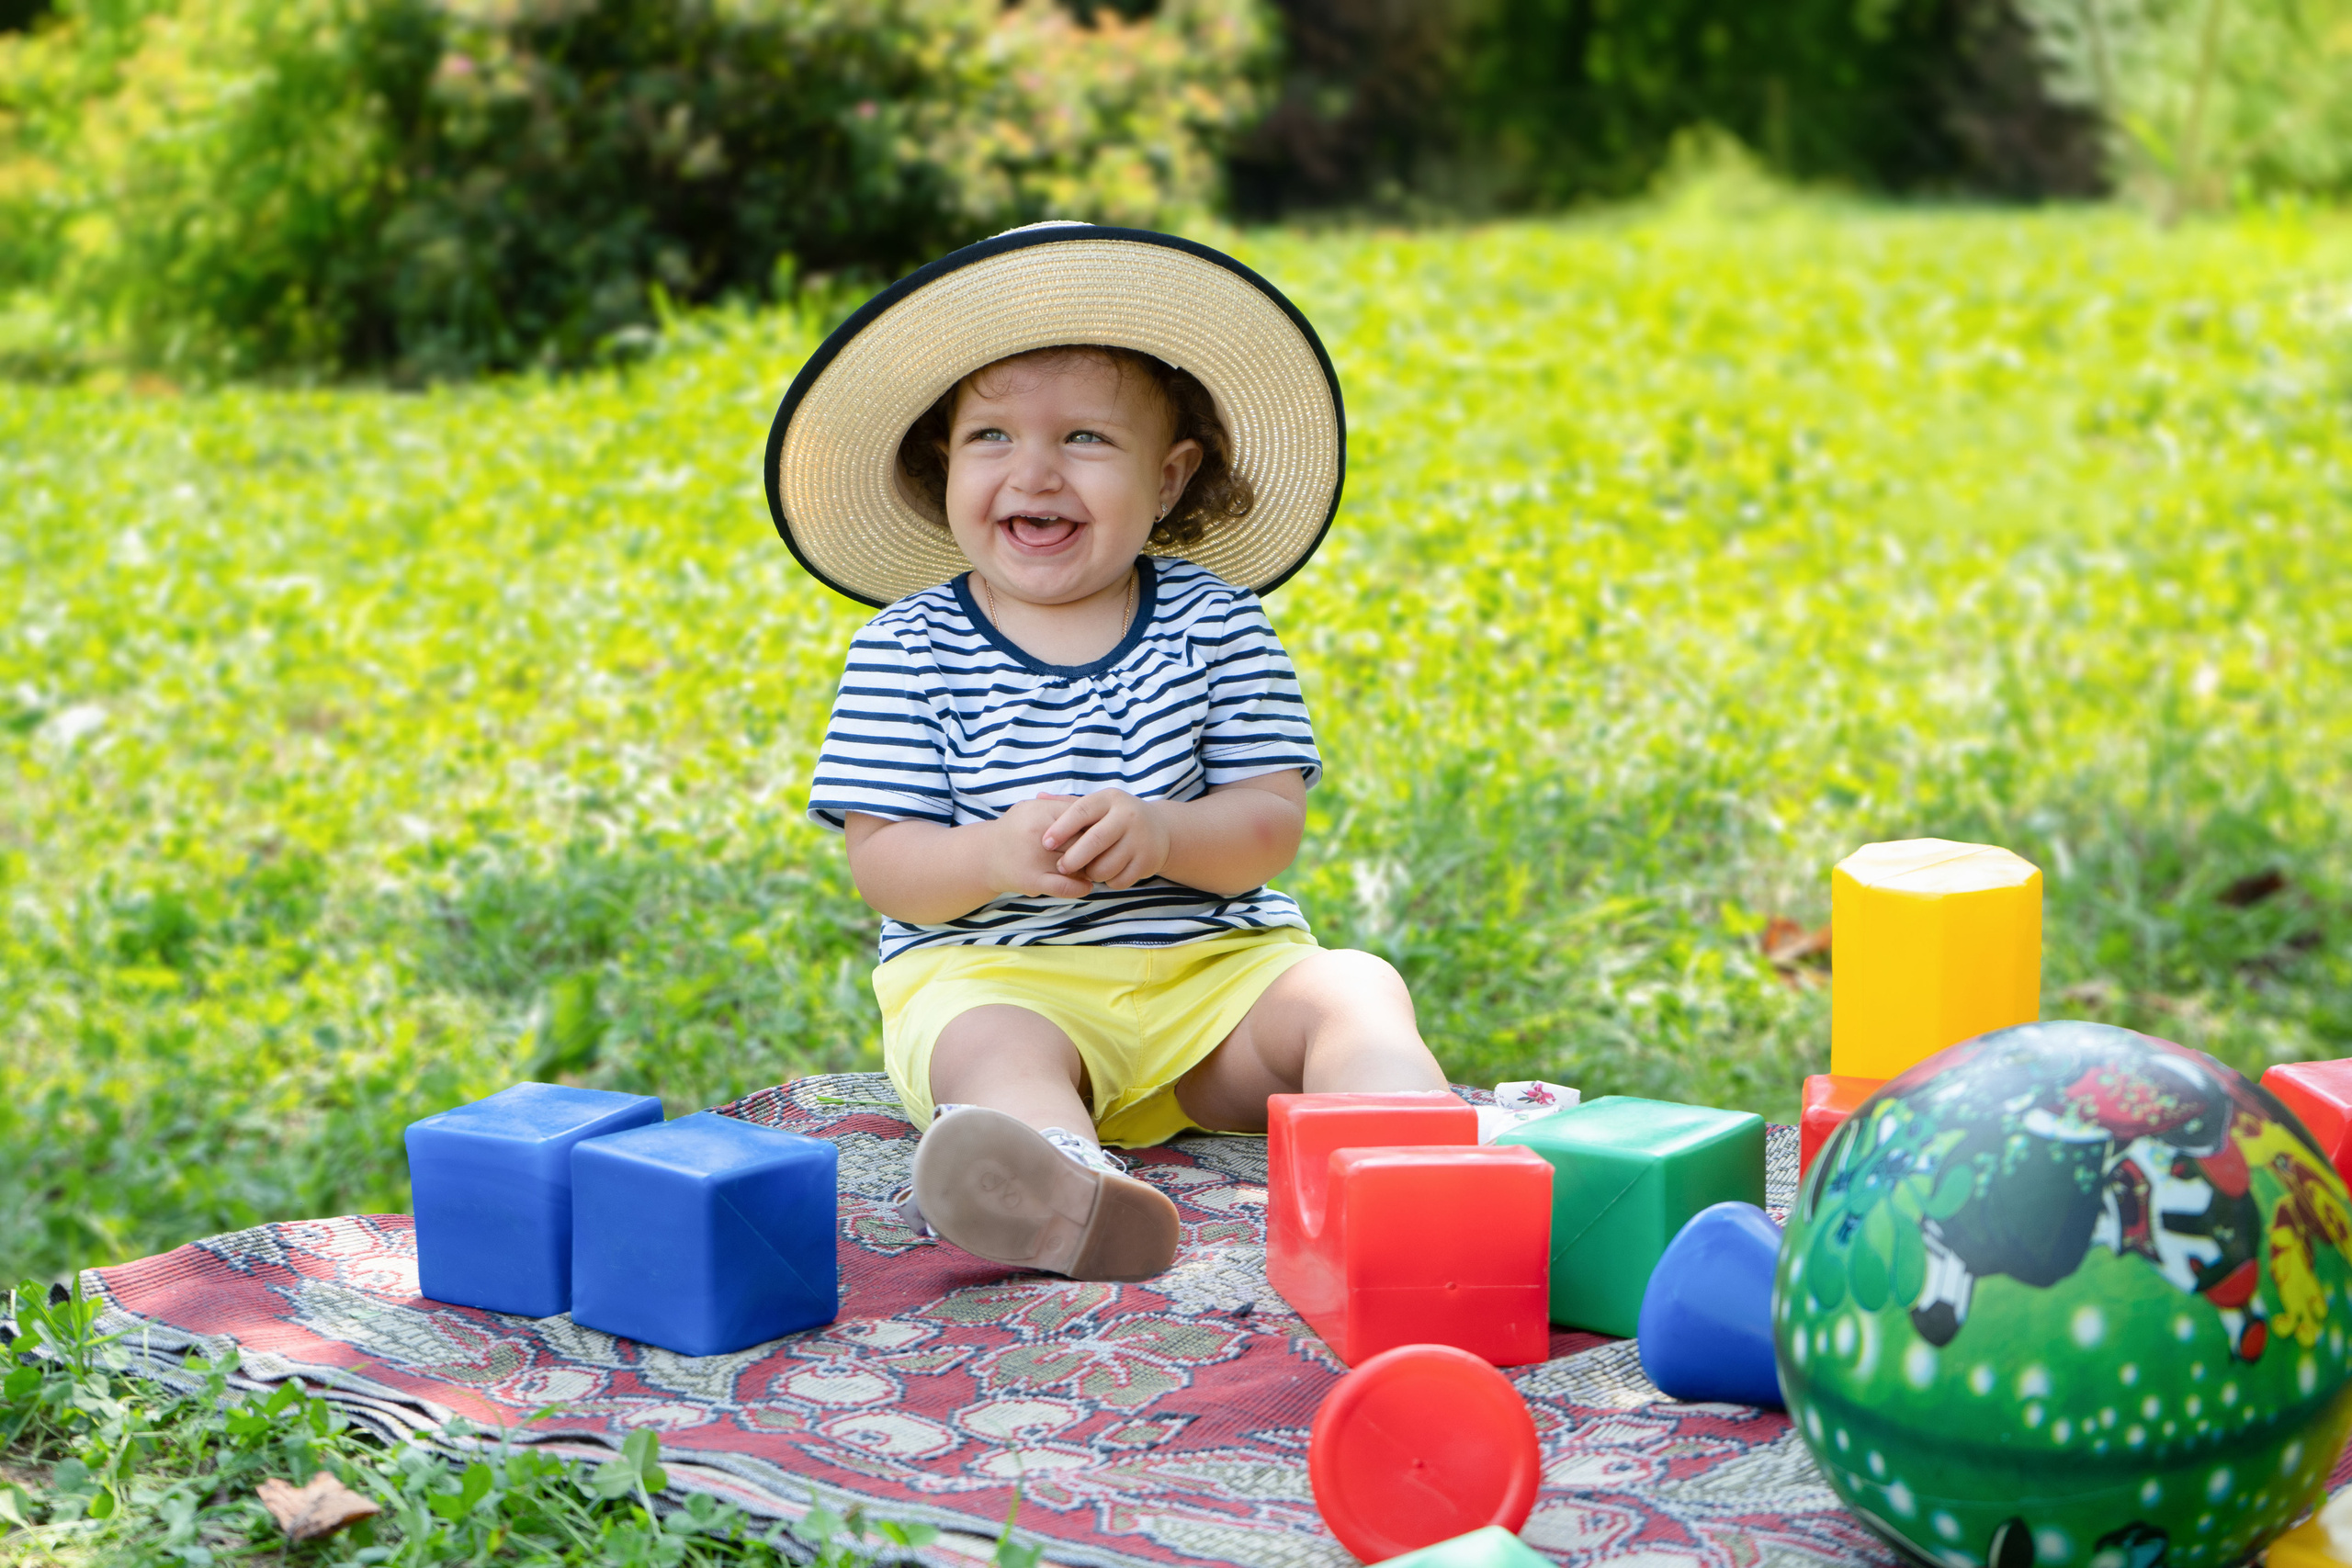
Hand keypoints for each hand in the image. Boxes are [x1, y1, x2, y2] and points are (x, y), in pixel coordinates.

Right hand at [985, 796, 1095, 899]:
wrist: (986, 855)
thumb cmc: (1018, 829)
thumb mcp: (1035, 807)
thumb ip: (1063, 804)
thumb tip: (1097, 809)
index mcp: (1040, 812)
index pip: (1082, 817)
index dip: (1096, 825)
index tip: (1103, 832)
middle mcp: (1038, 834)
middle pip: (1082, 840)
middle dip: (1095, 848)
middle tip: (1103, 852)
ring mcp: (1035, 858)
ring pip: (1077, 863)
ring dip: (1089, 867)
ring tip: (1095, 867)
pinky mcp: (1032, 880)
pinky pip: (1064, 886)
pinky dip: (1079, 888)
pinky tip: (1086, 885)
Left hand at [1042, 789, 1170, 889]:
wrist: (1160, 830)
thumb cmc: (1116, 817)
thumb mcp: (1098, 805)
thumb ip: (1068, 803)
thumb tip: (1039, 795)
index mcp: (1110, 799)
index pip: (1081, 812)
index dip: (1061, 829)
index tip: (1045, 843)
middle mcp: (1127, 816)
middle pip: (1094, 841)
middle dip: (1073, 858)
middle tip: (1060, 867)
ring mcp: (1140, 839)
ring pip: (1106, 866)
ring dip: (1091, 873)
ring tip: (1088, 869)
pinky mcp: (1148, 861)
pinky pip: (1119, 880)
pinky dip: (1109, 881)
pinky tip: (1108, 873)